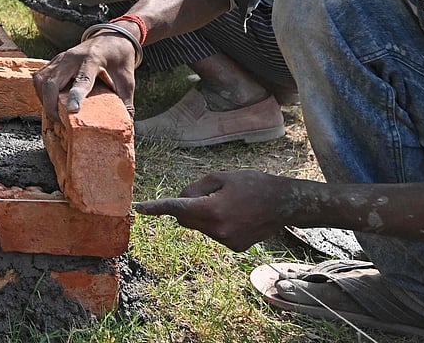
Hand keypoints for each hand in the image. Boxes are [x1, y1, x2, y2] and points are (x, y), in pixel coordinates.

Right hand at [32, 32, 136, 120]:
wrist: (111, 37)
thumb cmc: (118, 58)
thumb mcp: (127, 79)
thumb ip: (125, 102)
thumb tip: (125, 124)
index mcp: (93, 59)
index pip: (82, 79)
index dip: (76, 95)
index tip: (73, 110)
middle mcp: (72, 57)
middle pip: (52, 81)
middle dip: (50, 104)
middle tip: (59, 120)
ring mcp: (60, 58)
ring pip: (41, 80)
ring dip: (44, 99)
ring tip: (53, 113)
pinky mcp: (54, 61)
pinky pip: (40, 78)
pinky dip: (41, 92)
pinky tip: (49, 101)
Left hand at [135, 171, 293, 251]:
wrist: (284, 204)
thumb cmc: (253, 184)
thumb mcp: (221, 177)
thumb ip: (195, 188)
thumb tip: (181, 201)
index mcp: (212, 210)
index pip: (176, 208)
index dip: (156, 207)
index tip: (139, 208)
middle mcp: (217, 230)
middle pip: (185, 218)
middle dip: (187, 206)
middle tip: (208, 193)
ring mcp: (226, 242)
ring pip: (199, 226)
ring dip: (204, 214)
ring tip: (229, 203)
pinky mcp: (234, 247)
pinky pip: (213, 233)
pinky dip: (216, 224)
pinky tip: (236, 214)